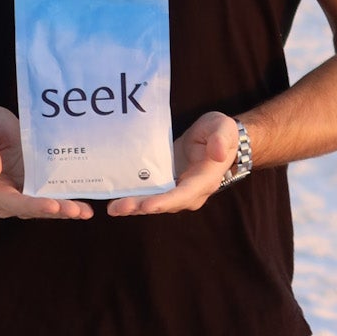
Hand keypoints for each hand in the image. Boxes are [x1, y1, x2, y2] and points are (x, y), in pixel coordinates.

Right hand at [0, 106, 93, 220]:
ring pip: (44, 208)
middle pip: (31, 209)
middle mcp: (5, 198)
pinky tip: (84, 207)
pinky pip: (51, 199)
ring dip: (64, 210)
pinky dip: (66, 203)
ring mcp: (21, 194)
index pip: (12, 202)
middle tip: (76, 210)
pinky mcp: (34, 188)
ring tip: (85, 211)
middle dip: (55, 211)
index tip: (52, 205)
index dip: (33, 205)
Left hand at [106, 111, 238, 216]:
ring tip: (113, 207)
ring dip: (134, 206)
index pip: (185, 194)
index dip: (165, 201)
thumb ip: (221, 138)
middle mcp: (191, 192)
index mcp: (205, 179)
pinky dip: (135, 199)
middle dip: (142, 206)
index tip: (147, 206)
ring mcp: (178, 190)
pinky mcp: (167, 185)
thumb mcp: (223, 128)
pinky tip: (116, 201)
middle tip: (118, 208)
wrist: (214, 137)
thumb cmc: (220, 131)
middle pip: (165, 203)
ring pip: (155, 202)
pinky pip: (151, 196)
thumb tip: (219, 153)